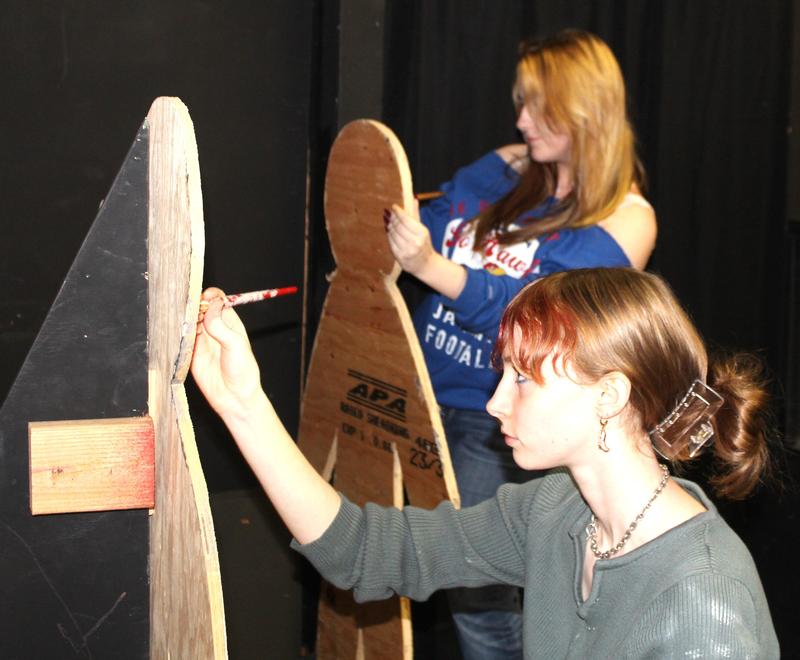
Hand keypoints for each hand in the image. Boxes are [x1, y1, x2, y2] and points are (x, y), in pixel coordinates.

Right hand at [191, 287, 262, 418]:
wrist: (234, 398)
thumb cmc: (242, 371)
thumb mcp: (235, 345)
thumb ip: (221, 326)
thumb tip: (210, 307)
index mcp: (229, 322)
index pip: (218, 300)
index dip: (210, 295)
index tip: (205, 297)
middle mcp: (214, 328)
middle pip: (199, 307)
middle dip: (193, 304)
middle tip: (191, 310)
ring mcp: (201, 340)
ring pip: (188, 321)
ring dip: (184, 318)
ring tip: (185, 323)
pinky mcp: (190, 352)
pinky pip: (180, 337)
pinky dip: (178, 333)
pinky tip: (180, 334)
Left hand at [385, 201, 434, 276]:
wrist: (426, 265)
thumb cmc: (424, 244)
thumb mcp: (423, 230)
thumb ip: (416, 215)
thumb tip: (414, 199)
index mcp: (422, 233)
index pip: (406, 219)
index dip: (398, 212)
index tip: (393, 207)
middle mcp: (415, 242)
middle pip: (398, 226)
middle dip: (392, 218)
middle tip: (389, 214)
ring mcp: (407, 250)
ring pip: (393, 234)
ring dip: (389, 226)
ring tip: (388, 221)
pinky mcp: (400, 257)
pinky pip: (391, 243)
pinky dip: (389, 236)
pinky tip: (388, 231)